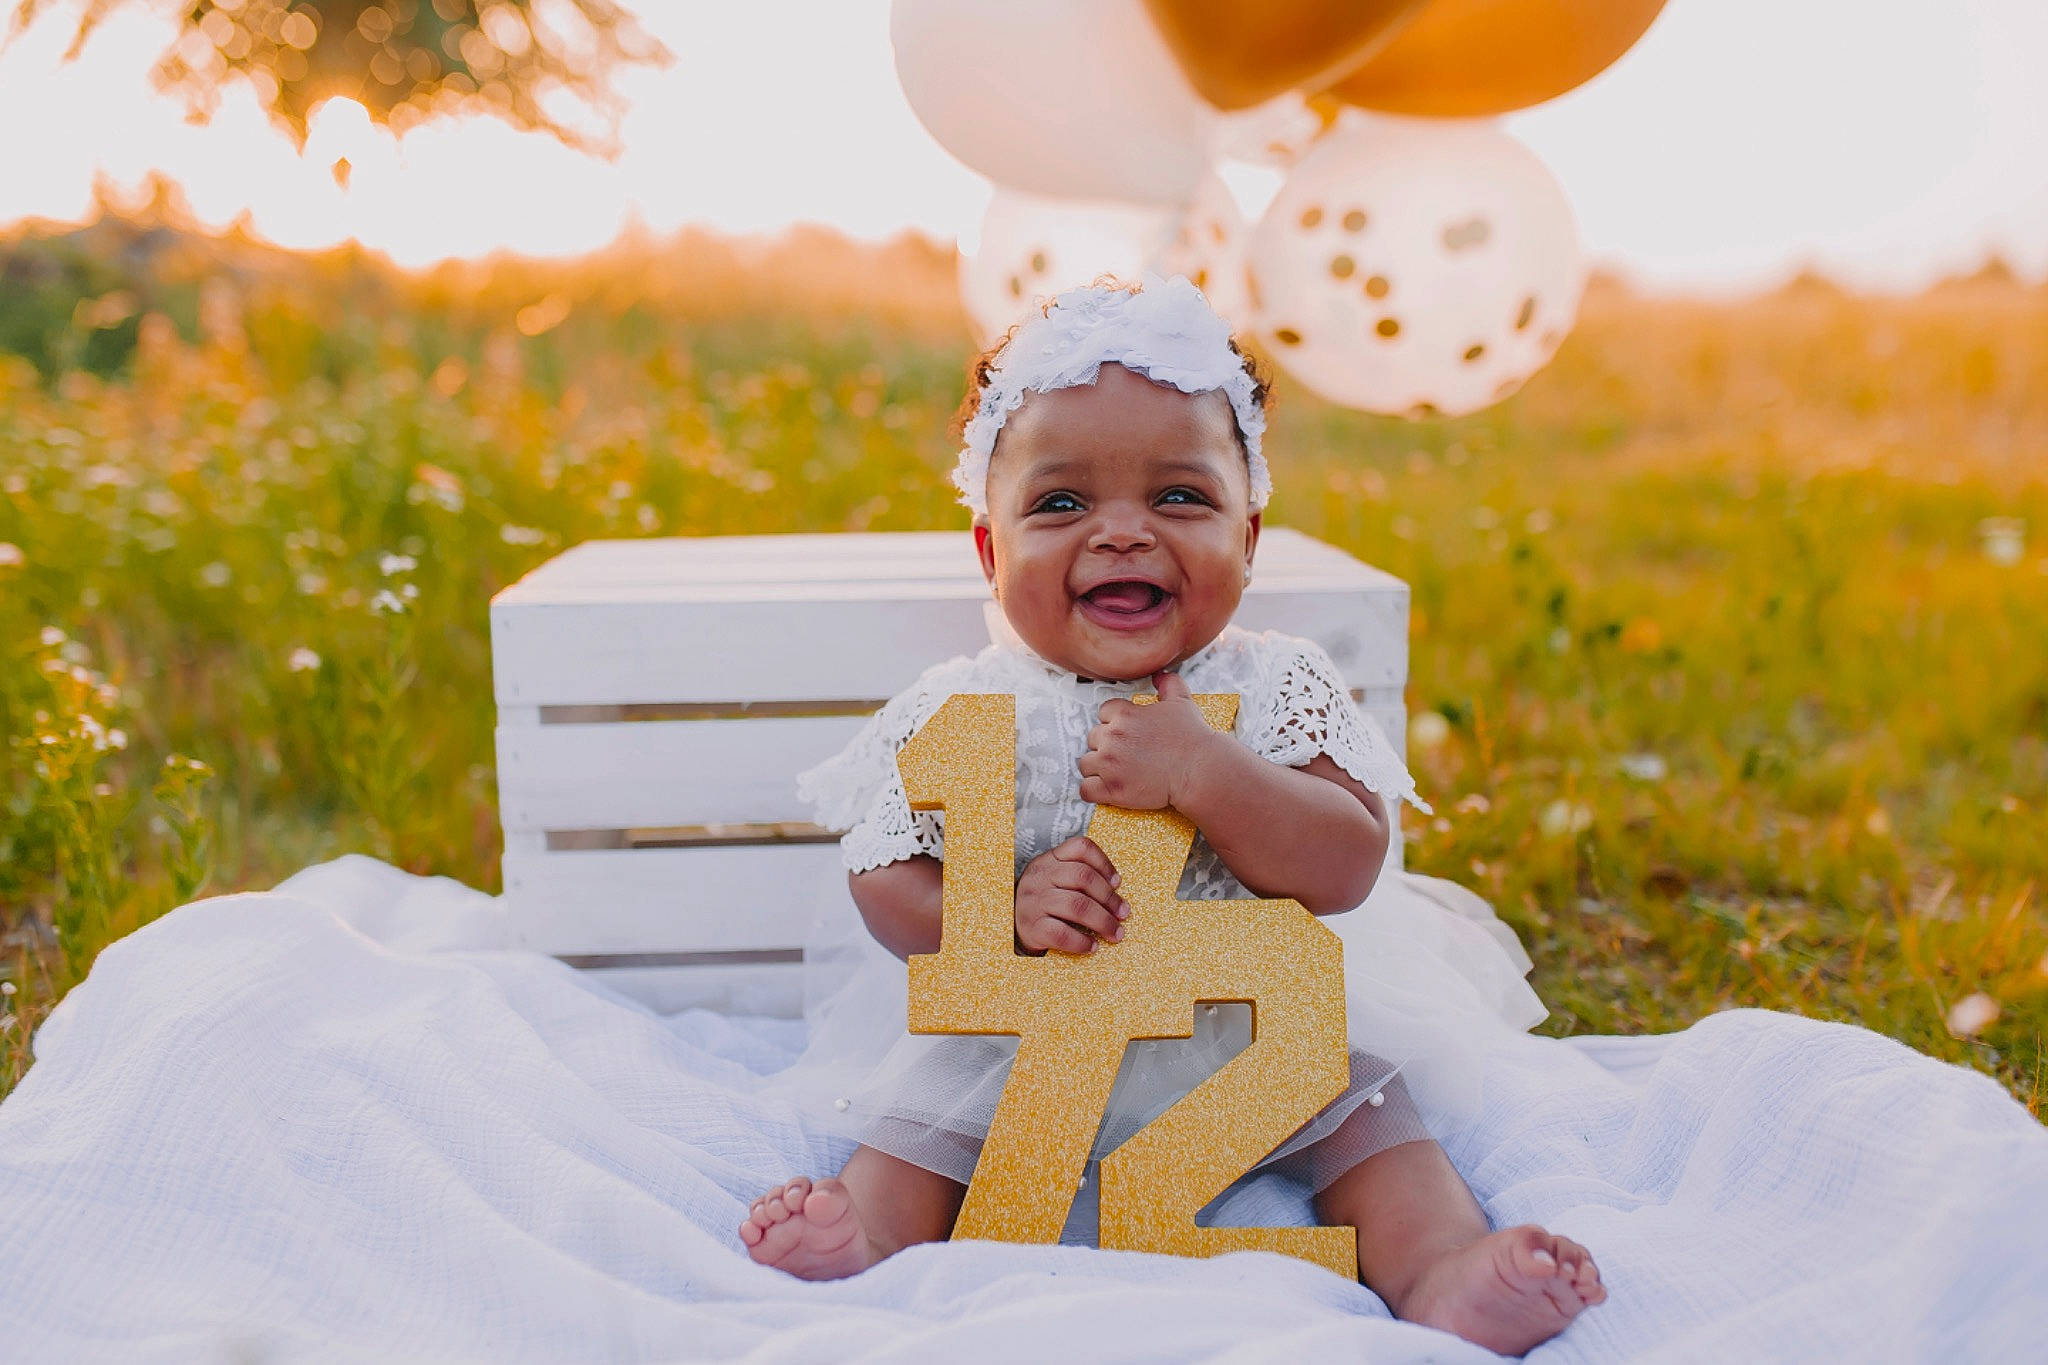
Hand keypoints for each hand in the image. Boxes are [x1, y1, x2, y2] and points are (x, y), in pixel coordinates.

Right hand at [1014, 836, 1126, 955]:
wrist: (1010, 926)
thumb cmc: (1043, 902)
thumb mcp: (1054, 880)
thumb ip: (1079, 876)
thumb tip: (1116, 889)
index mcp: (1049, 860)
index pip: (1080, 847)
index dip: (1104, 863)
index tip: (1118, 883)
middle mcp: (1040, 876)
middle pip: (1083, 877)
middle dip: (1109, 897)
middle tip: (1123, 913)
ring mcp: (1033, 901)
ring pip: (1076, 905)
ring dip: (1102, 921)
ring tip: (1115, 933)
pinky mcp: (1031, 927)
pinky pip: (1062, 933)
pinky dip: (1082, 941)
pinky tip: (1092, 946)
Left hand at [1077, 671, 1223, 810]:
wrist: (1199, 770)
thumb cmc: (1192, 738)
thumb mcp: (1182, 701)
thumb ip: (1168, 683)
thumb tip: (1159, 675)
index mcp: (1124, 715)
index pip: (1103, 713)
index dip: (1114, 722)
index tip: (1126, 732)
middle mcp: (1112, 738)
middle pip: (1093, 738)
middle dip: (1106, 745)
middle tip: (1125, 753)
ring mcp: (1110, 765)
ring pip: (1086, 763)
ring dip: (1098, 767)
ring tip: (1116, 771)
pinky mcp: (1112, 789)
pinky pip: (1086, 790)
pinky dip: (1093, 790)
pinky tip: (1106, 789)